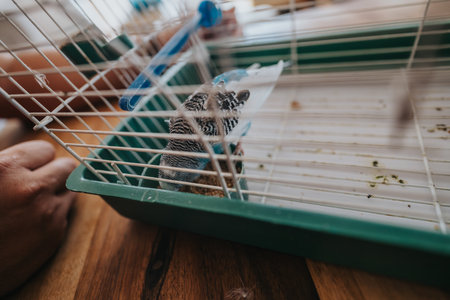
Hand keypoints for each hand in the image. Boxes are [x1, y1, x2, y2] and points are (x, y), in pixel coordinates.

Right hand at [0, 140, 76, 295]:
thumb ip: (8, 163)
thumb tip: (28, 158)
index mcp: (6, 169)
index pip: (45, 150)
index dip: (36, 159)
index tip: (29, 166)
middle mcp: (31, 189)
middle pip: (67, 167)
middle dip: (54, 172)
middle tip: (38, 181)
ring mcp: (47, 213)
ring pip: (70, 190)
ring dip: (56, 192)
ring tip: (33, 203)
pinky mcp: (55, 235)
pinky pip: (65, 213)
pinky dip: (54, 214)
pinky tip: (31, 222)